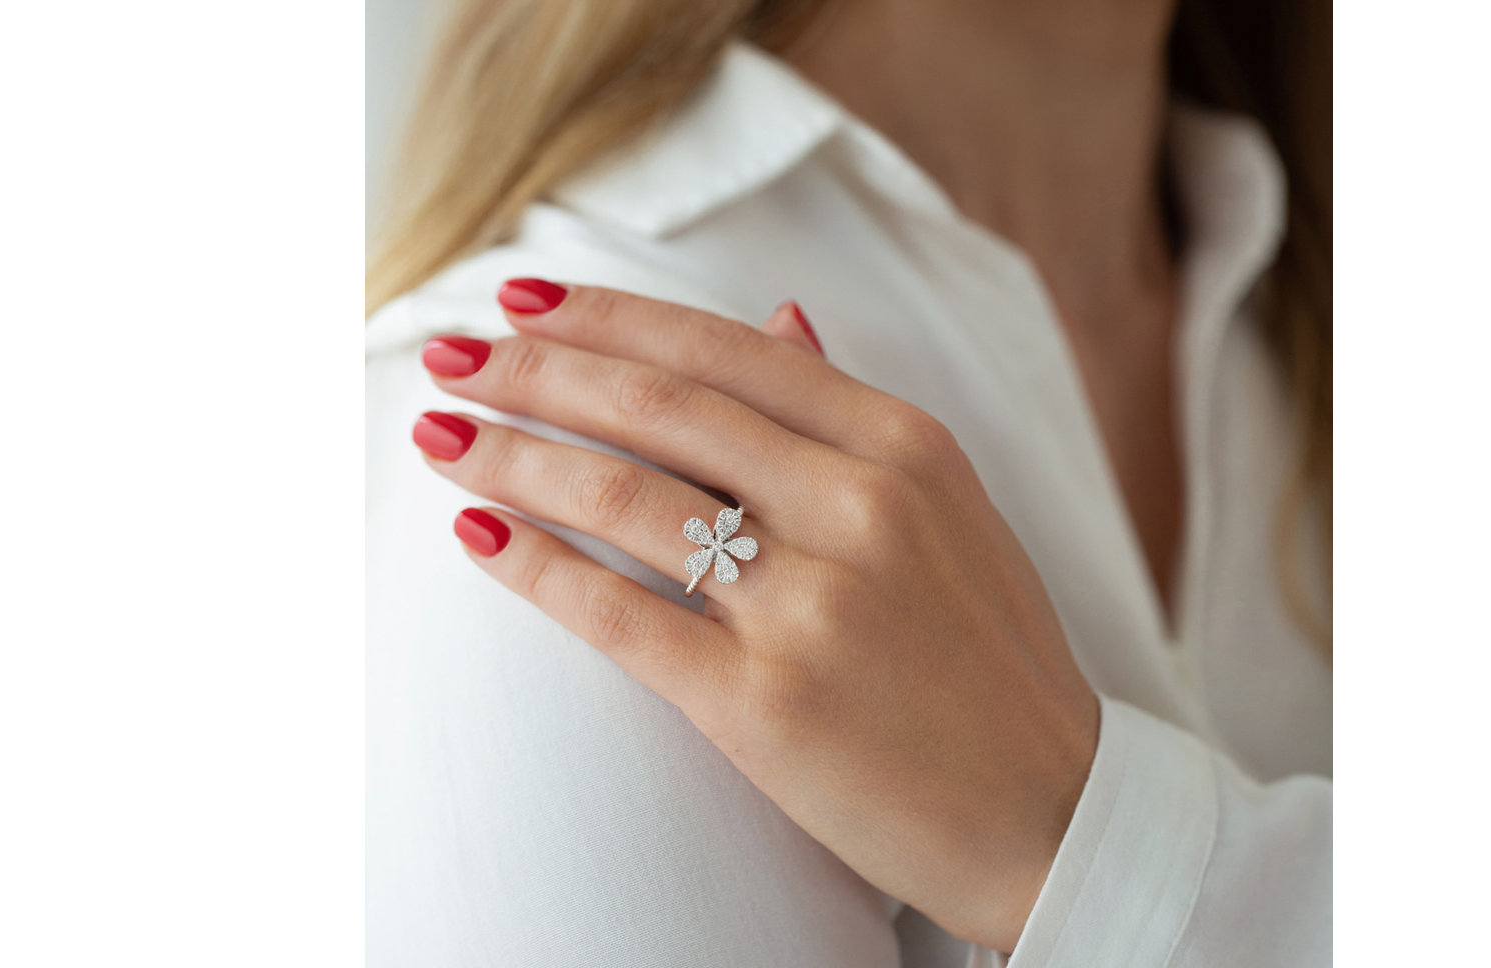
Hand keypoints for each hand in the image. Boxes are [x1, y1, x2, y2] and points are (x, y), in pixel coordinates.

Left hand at [410, 280, 1099, 951]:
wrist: (1051, 814)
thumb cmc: (993, 663)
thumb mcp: (953, 512)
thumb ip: (856, 417)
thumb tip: (781, 314)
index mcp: (906, 448)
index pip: (726, 351)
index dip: (610, 317)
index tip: (525, 301)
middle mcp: (860, 508)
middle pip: (660, 408)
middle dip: (535, 370)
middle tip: (451, 354)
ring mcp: (812, 605)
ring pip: (624, 497)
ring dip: (511, 454)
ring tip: (440, 434)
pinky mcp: (762, 702)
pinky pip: (617, 613)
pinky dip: (534, 564)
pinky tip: (477, 533)